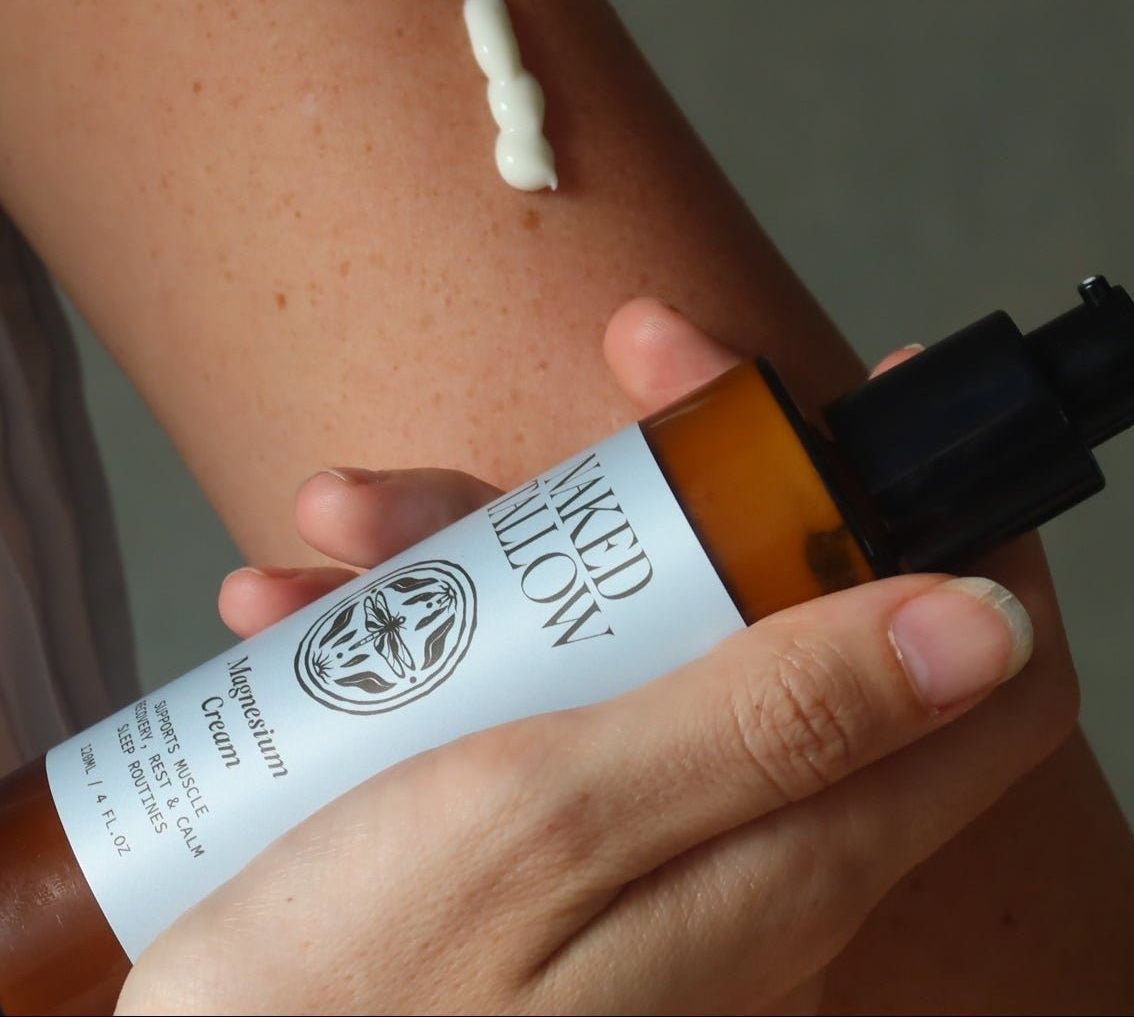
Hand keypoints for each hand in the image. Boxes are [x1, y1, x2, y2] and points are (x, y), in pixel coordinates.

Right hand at [117, 303, 1074, 1015]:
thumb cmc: (362, 996)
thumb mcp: (561, 821)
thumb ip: (777, 724)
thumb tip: (977, 629)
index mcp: (792, 844)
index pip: (972, 666)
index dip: (949, 521)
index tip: (876, 409)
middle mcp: (739, 837)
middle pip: (774, 606)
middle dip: (679, 484)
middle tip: (603, 388)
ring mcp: (639, 830)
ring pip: (623, 627)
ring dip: (496, 547)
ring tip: (354, 529)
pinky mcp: (547, 831)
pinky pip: (527, 690)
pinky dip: (429, 629)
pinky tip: (312, 613)